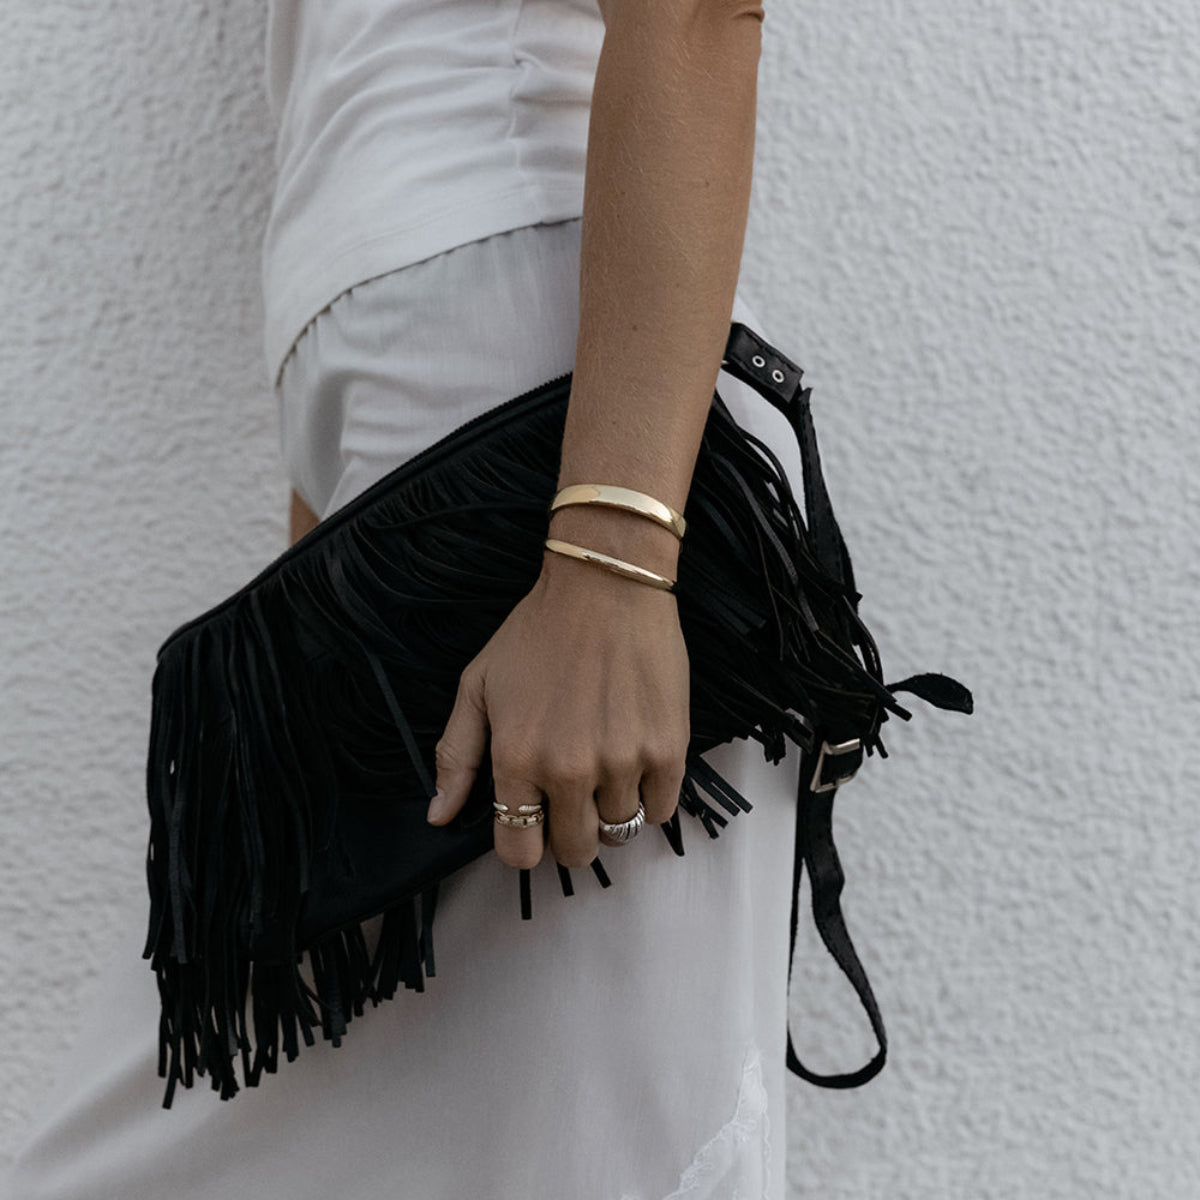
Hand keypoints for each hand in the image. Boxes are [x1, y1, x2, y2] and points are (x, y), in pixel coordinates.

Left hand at [426, 539, 689, 869]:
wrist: (607, 586)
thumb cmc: (538, 632)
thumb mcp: (478, 685)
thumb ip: (456, 756)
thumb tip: (440, 817)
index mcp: (517, 758)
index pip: (519, 851)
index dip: (524, 846)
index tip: (533, 823)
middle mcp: (569, 770)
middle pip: (574, 851)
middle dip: (569, 833)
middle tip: (571, 798)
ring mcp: (622, 763)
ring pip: (619, 833)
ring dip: (610, 814)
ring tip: (605, 774)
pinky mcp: (667, 749)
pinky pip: (661, 810)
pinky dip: (648, 798)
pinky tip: (635, 765)